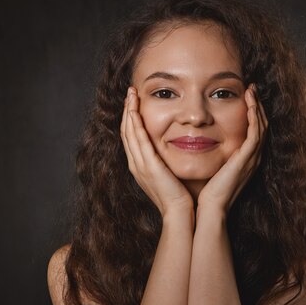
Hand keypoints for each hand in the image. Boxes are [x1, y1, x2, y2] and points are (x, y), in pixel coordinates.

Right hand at [120, 87, 193, 216]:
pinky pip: (138, 140)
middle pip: (125, 131)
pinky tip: (136, 111)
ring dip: (129, 112)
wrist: (180, 212)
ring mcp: (139, 165)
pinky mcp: (148, 165)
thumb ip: (166, 161)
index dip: (130, 118)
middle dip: (127, 110)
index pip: (130, 137)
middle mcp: (135, 164)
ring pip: (128, 132)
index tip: (134, 102)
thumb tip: (173, 148)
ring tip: (131, 94)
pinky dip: (135, 124)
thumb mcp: (169, 174)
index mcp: (139, 166)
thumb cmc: (180, 195)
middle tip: (130, 92)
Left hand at [197, 83, 268, 215]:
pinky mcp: (247, 158)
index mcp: (244, 160)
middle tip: (252, 89)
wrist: (209, 208)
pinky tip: (250, 103)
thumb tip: (195, 140)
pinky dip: (255, 116)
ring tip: (252, 91)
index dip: (252, 114)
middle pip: (261, 126)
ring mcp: (251, 158)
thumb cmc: (205, 191)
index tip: (245, 98)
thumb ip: (209, 154)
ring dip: (257, 107)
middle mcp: (252, 158)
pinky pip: (256, 132)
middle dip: (257, 106)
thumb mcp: (211, 167)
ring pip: (261, 126)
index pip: (253, 132)